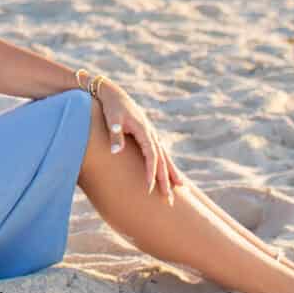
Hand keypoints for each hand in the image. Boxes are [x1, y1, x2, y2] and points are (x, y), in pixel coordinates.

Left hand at [91, 81, 178, 202]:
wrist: (114, 94)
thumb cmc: (111, 107)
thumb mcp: (112, 119)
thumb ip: (115, 135)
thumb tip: (115, 152)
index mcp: (144, 131)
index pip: (151, 156)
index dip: (151, 172)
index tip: (149, 187)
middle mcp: (151, 134)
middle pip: (162, 160)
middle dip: (166, 180)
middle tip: (169, 198)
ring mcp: (152, 135)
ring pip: (165, 157)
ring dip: (172, 173)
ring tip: (182, 189)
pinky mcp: (148, 135)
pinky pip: (161, 153)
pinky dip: (167, 164)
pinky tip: (171, 173)